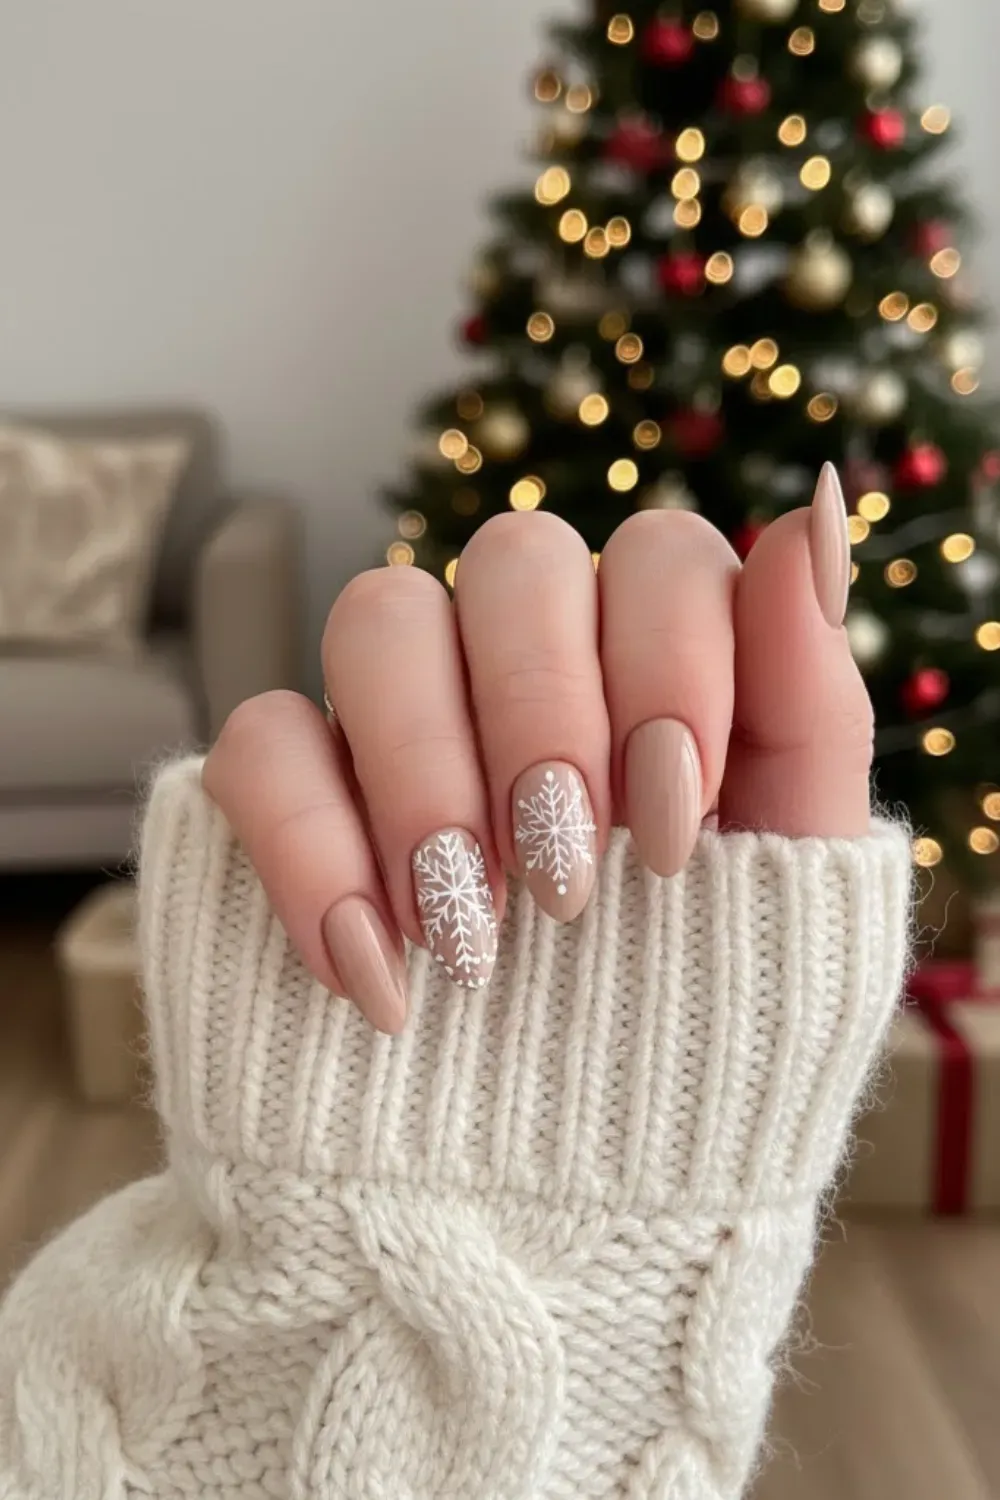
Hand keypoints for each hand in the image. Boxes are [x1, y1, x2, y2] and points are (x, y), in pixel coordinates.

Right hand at [202, 465, 871, 1032]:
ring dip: (427, 770)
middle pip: (514, 557)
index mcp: (659, 670)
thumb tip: (816, 506)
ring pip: (381, 615)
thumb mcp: (793, 873)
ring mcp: (407, 725)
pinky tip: (371, 973)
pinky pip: (259, 740)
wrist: (583, 1190)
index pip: (660, 554)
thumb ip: (809, 693)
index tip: (672, 835)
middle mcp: (531, 670)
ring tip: (468, 936)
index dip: (669, 667)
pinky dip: (307, 847)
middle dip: (543, 713)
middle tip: (567, 885)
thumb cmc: (706, 1021)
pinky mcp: (300, 800)